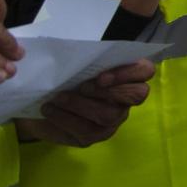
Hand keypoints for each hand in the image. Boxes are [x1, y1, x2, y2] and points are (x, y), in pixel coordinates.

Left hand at [17, 59, 152, 146]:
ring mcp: (112, 120)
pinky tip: (49, 111)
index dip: (128, 73)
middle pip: (135, 95)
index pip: (145, 71)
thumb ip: (80, 54)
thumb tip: (65, 50)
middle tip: (82, 87)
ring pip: (107, 116)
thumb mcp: (72, 61)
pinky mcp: (94, 136)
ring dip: (80, 105)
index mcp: (126, 75)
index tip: (101, 76)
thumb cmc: (64, 76)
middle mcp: (125, 99)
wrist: (41, 101)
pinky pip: (86, 131)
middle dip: (107, 91)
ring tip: (57, 98)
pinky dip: (65, 119)